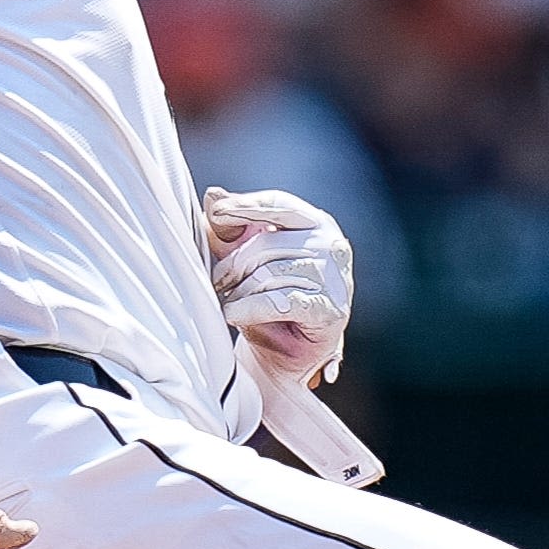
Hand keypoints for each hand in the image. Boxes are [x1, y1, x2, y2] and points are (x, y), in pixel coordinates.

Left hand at [204, 186, 352, 384]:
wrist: (284, 353)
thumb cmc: (266, 301)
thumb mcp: (242, 262)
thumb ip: (229, 230)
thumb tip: (213, 195)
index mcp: (315, 223)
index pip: (277, 204)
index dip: (244, 206)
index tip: (216, 213)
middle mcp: (331, 245)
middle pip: (266, 244)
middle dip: (232, 264)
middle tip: (215, 282)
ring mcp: (335, 278)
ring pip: (270, 275)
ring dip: (239, 292)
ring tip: (227, 302)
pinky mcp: (329, 310)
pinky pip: (279, 301)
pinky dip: (249, 309)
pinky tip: (233, 314)